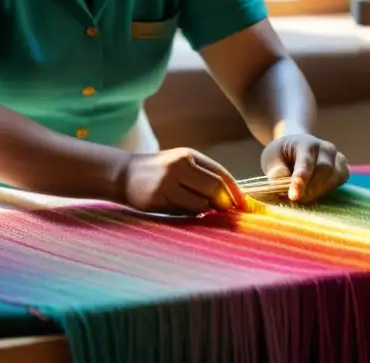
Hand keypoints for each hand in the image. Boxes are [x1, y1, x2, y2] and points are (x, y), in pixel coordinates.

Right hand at [121, 147, 246, 214]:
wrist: (124, 174)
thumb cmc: (159, 171)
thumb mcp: (181, 164)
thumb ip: (204, 176)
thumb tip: (232, 198)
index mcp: (189, 155)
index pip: (220, 174)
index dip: (236, 191)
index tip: (245, 205)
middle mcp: (179, 165)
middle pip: (214, 189)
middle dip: (223, 203)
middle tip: (225, 212)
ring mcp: (168, 182)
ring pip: (201, 204)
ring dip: (205, 210)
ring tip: (197, 206)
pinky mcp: (158, 198)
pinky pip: (185, 212)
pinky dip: (190, 214)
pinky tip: (181, 208)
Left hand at [260, 134, 349, 202]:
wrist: (297, 148)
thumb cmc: (282, 154)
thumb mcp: (271, 157)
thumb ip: (275, 169)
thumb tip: (281, 181)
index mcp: (306, 142)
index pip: (306, 162)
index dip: (300, 180)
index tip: (294, 196)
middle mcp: (326, 148)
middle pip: (324, 171)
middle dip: (309, 189)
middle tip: (295, 200)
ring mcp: (337, 159)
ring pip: (332, 180)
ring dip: (316, 193)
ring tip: (301, 196)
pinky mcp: (343, 171)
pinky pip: (337, 184)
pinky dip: (325, 192)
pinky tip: (313, 193)